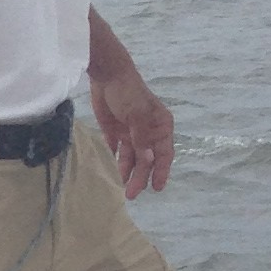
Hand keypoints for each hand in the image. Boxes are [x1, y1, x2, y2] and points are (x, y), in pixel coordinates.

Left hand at [90, 61, 173, 195]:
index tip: (156, 188)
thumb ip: (142, 139)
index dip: (161, 172)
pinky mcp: (116, 132)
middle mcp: (149, 132)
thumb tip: (149, 161)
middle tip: (132, 194)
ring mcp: (132, 133)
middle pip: (147, 159)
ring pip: (132, 158)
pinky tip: (113, 174)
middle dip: (141, 176)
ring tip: (123, 189)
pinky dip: (116, 162)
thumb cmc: (128, 92)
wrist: (107, 76)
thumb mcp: (137, 115)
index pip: (164, 154)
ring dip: (128, 172)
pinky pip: (117, 152)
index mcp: (161, 127)